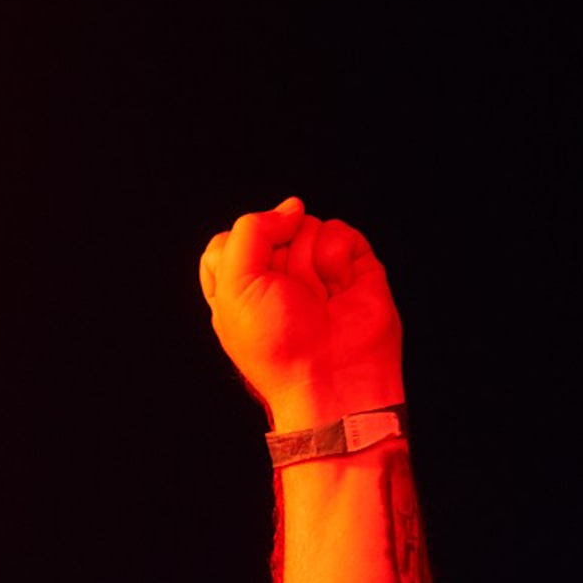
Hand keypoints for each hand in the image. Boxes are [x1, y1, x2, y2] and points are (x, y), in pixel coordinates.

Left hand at [199, 196, 403, 430]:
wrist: (331, 374)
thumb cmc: (277, 342)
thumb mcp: (235, 285)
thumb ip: (250, 230)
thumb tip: (291, 207)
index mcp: (239, 286)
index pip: (230, 239)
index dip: (242, 254)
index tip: (251, 287)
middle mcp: (276, 276)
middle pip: (270, 228)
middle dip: (278, 259)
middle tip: (288, 296)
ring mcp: (315, 268)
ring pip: (305, 225)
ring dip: (308, 262)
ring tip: (316, 299)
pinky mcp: (351, 264)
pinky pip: (339, 230)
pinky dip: (336, 258)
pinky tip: (338, 288)